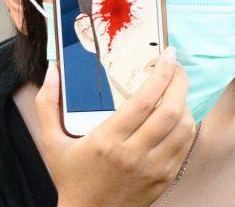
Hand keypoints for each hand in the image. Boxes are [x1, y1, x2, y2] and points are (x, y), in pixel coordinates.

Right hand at [36, 47, 195, 206]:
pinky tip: (179, 115)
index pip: (145, 100)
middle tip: (176, 67)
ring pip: (184, 128)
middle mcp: (134, 154)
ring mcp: (153, 169)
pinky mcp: (165, 179)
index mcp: (108, 141)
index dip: (162, 74)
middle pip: (170, 110)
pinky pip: (186, 146)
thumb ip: (47, 105)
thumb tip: (51, 72)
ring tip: (176, 90)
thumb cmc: (71, 178)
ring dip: (185, 103)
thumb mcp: (51, 143)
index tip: (168, 56)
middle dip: (179, 82)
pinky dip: (187, 126)